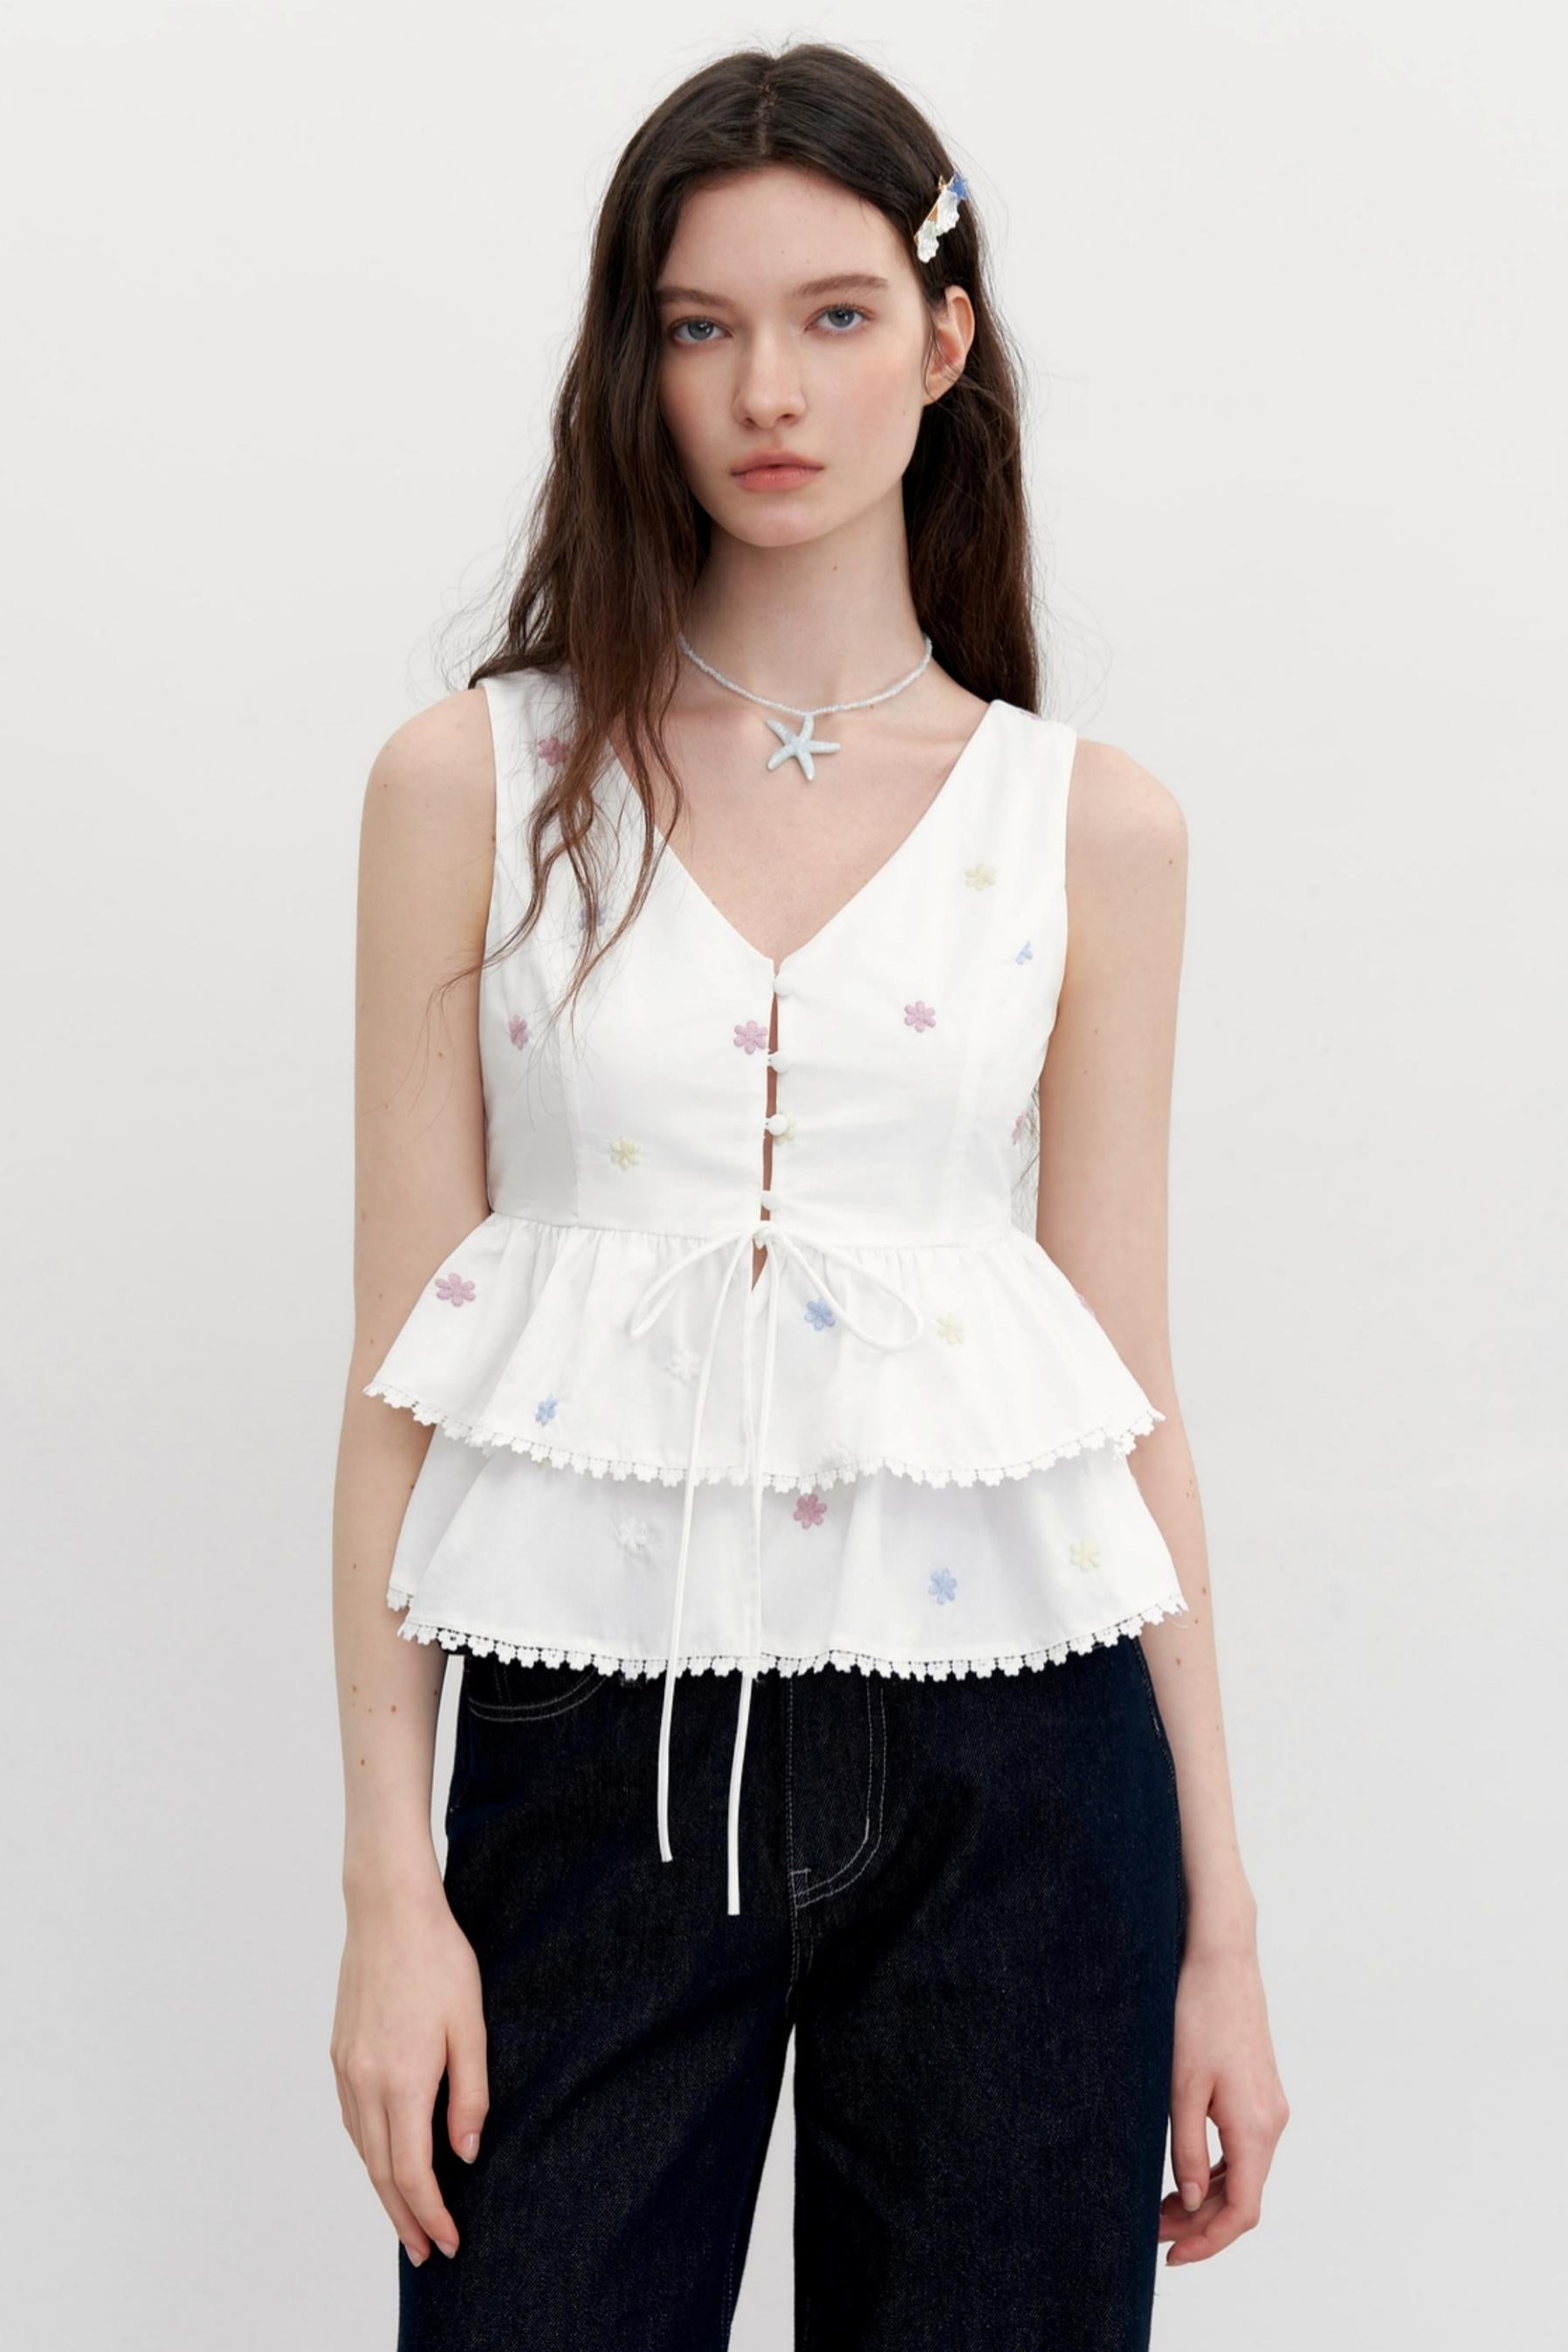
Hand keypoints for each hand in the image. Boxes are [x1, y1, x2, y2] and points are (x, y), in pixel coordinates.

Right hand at [330, 1883, 489, 2265]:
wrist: (389, 1910)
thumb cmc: (439, 1959)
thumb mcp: (471, 2025)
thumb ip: (470, 2093)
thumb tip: (465, 2152)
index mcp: (403, 2080)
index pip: (413, 2172)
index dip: (430, 2214)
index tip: (448, 2242)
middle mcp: (366, 2083)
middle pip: (381, 2173)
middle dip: (404, 2218)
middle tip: (424, 2252)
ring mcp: (347, 2069)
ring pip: (362, 2149)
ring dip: (384, 2189)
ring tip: (407, 2216)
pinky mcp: (339, 2053)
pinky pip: (352, 2120)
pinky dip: (369, 2151)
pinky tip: (385, 2157)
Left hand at [1159, 1934, 1288, 2265]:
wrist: (1222, 1958)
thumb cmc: (1197, 2013)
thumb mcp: (1181, 2086)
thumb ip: (1189, 2150)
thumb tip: (1194, 2203)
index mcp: (1255, 2127)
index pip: (1242, 2212)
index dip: (1208, 2243)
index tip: (1170, 2256)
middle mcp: (1272, 2122)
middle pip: (1245, 2197)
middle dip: (1201, 2224)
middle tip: (1153, 2232)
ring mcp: (1271, 2106)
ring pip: (1246, 2175)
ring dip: (1209, 2198)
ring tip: (1162, 2207)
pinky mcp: (1261, 2092)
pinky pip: (1245, 2149)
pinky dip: (1219, 2171)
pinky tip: (1189, 2172)